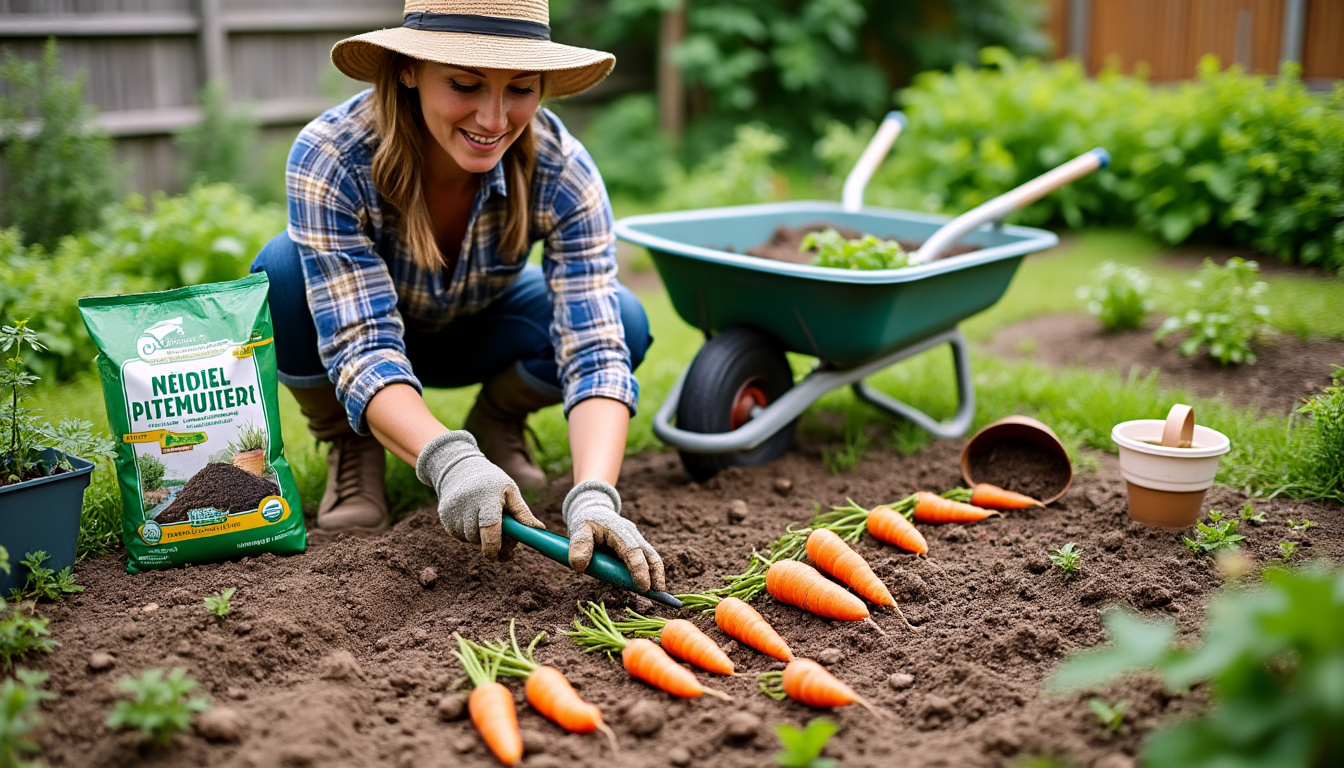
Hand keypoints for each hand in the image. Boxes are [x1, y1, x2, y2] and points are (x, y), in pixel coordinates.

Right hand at [415, 431, 543, 559]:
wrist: (460, 468)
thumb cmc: (492, 482)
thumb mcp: (510, 491)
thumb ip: (522, 513)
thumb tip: (540, 529)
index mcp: (487, 497)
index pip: (490, 528)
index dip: (494, 546)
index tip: (499, 555)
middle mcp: (467, 504)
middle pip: (478, 538)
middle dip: (490, 541)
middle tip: (500, 532)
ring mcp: (452, 510)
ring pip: (468, 539)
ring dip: (478, 536)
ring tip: (483, 518)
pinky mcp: (444, 515)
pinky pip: (458, 535)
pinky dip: (467, 532)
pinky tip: (471, 516)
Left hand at [562, 480, 665, 591]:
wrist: (594, 512)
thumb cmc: (587, 522)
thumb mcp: (578, 529)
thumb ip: (579, 546)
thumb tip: (579, 568)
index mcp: (619, 530)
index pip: (632, 550)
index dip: (639, 568)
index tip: (643, 586)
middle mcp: (632, 535)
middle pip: (649, 554)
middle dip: (655, 573)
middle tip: (657, 592)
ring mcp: (636, 541)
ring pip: (651, 557)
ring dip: (656, 574)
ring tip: (658, 592)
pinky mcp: (636, 548)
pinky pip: (646, 560)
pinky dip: (650, 573)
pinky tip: (649, 586)